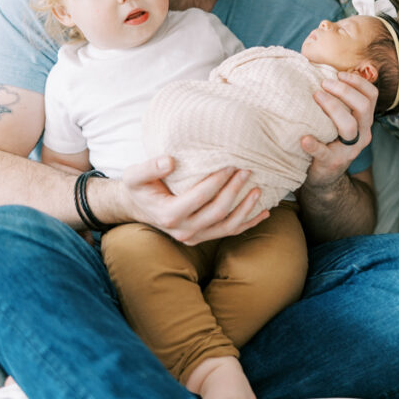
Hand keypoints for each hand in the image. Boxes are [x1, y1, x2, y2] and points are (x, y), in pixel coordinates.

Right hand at [117, 157, 268, 244]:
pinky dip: (248, 223)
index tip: (230, 163)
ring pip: (226, 226)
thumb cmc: (139, 187)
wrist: (138, 206)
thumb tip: (170, 161)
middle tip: (247, 171)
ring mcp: (194, 237)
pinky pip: (229, 232)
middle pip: (217, 212)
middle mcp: (183, 230)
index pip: (200, 196)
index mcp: (169, 214)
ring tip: (258, 190)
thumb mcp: (134, 175)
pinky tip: (264, 212)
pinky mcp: (202, 238)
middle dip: (234, 191)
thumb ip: (149, 168)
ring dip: (246, 209)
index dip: (217, 180)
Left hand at [301, 71, 376, 189]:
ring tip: (315, 96)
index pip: (372, 96)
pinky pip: (324, 152)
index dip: (358, 81)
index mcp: (364, 121)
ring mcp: (349, 150)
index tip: (338, 73)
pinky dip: (314, 144)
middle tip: (323, 84)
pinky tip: (304, 138)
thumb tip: (316, 65)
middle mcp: (362, 134)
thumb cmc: (327, 138)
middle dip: (344, 91)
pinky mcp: (332, 162)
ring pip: (349, 126)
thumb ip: (337, 100)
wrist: (323, 177)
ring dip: (332, 107)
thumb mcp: (338, 120)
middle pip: (363, 107)